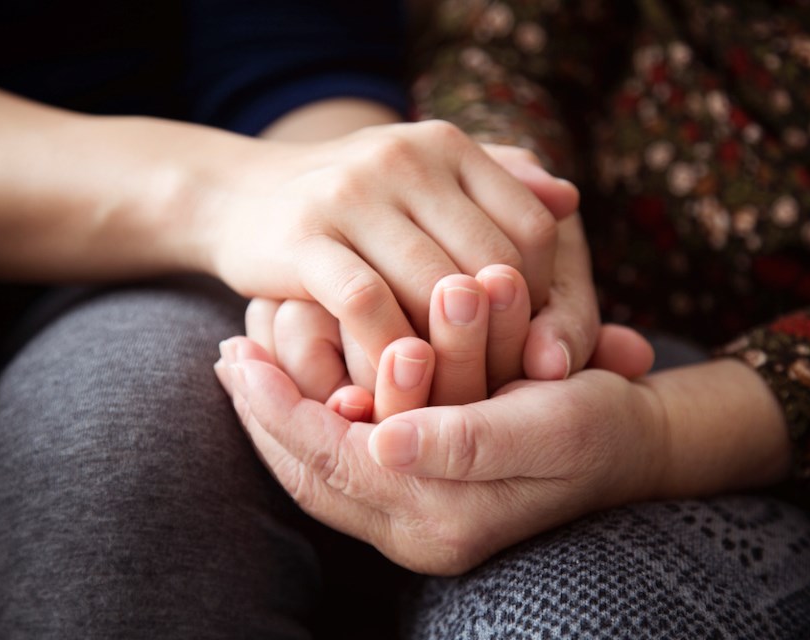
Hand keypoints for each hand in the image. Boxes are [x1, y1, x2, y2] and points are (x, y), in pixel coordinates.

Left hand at [214, 331, 663, 575]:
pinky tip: (300, 378)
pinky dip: (316, 418)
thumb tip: (381, 441)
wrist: (630, 447)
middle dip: (268, 413)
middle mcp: (417, 531)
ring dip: (282, 416)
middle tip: (228, 356)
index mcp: (441, 522)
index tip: (238, 357)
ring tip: (245, 364)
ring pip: (323, 470)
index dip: (282, 411)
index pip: (333, 466)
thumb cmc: (594, 428)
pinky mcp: (421, 493)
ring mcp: (416, 517)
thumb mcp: (544, 428)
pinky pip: (347, 461)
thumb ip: (463, 444)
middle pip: (314, 474)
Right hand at [245, 143, 601, 394]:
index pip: (533, 226)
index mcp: (447, 146)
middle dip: (501, 332)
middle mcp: (406, 159)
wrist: (239, 195)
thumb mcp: (424, 181)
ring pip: (435, 289)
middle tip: (497, 376)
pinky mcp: (304, 237)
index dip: (543, 293)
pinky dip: (390, 350)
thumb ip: (498, 187)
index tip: (523, 335)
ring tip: (454, 385)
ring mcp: (352, 194)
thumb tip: (569, 201)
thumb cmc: (351, 203)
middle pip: (490, 263)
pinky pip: (368, 305)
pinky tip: (396, 376)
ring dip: (450, 350)